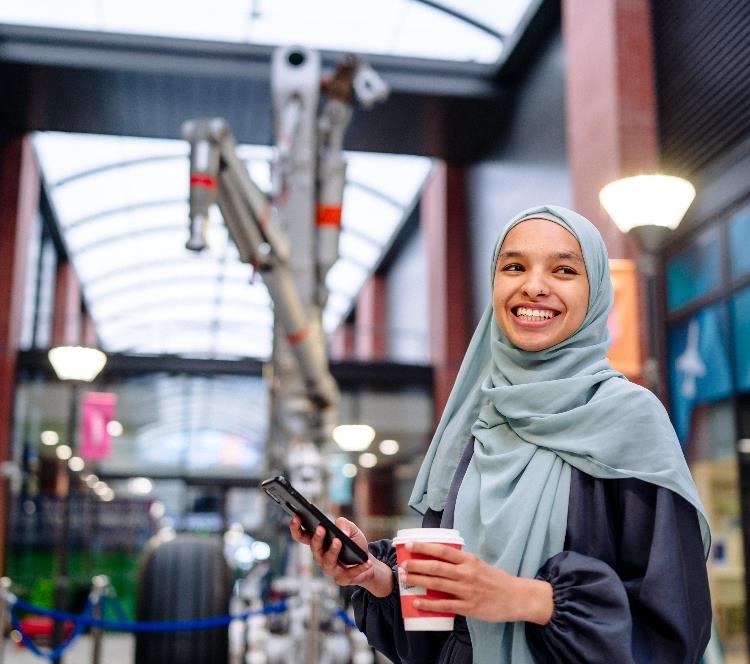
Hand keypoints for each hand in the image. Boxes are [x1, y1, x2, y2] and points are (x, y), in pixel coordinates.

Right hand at [289, 516, 392, 596]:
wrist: (367, 561)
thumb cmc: (354, 543)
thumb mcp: (351, 529)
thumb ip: (344, 524)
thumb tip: (341, 532)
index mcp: (319, 543)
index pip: (302, 536)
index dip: (296, 528)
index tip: (296, 517)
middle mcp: (321, 556)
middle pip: (314, 549)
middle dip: (316, 538)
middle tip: (321, 528)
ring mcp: (330, 569)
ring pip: (327, 562)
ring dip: (332, 551)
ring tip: (339, 541)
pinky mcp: (342, 578)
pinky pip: (349, 573)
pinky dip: (358, 568)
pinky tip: (367, 562)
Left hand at [400, 542, 552, 624]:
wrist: (517, 597)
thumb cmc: (496, 580)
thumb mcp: (479, 564)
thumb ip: (462, 562)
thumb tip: (441, 558)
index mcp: (469, 560)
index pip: (443, 551)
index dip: (424, 547)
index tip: (410, 545)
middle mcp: (466, 573)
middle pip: (436, 567)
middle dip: (417, 565)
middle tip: (403, 564)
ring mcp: (467, 590)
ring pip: (437, 584)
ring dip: (419, 581)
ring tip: (405, 579)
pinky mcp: (468, 607)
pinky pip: (445, 604)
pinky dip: (429, 604)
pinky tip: (417, 602)